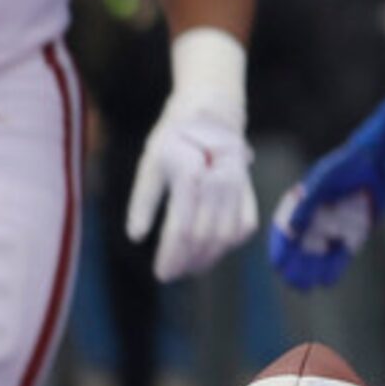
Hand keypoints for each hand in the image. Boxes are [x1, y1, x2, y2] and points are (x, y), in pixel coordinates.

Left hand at [127, 96, 258, 282]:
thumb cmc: (175, 137)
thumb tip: (136, 237)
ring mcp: (239, 184)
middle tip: (171, 275)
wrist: (212, 110)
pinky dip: (231, 242)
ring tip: (191, 268)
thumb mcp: (150, 162)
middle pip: (205, 235)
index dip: (172, 256)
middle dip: (188, 261)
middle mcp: (220, 180)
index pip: (182, 228)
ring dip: (210, 257)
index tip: (161, 274)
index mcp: (191, 174)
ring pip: (228, 234)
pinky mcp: (248, 188)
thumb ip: (143, 200)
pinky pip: (246, 224)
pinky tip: (213, 250)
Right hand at [267, 133, 384, 291]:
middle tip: (292, 282)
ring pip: (318, 254)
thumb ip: (307, 204)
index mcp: (301, 203)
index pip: (284, 229)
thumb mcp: (324, 181)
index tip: (278, 264)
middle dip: (294, 266)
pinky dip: (334, 267)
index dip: (280, 248)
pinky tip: (327, 280)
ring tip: (306, 287)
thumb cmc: (347, 166)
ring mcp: (334, 226)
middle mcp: (316, 218)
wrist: (379, 163)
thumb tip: (291, 231)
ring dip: (311, 271)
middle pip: (300, 247)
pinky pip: (340, 254)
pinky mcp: (354, 232)